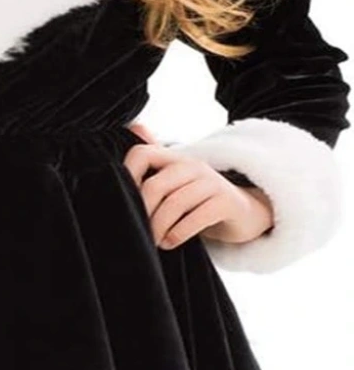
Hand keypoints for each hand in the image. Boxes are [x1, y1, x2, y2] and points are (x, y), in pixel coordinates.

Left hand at [122, 119, 273, 250]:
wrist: (245, 214)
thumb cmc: (200, 201)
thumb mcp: (175, 185)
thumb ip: (152, 166)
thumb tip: (133, 126)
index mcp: (175, 159)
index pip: (141, 154)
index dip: (126, 176)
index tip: (123, 202)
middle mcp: (193, 166)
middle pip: (155, 186)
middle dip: (143, 213)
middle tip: (140, 231)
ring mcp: (212, 182)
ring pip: (174, 204)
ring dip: (159, 227)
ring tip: (156, 241)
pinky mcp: (227, 202)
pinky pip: (197, 217)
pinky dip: (179, 234)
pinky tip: (171, 243)